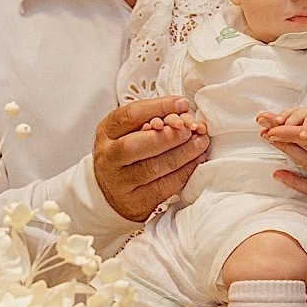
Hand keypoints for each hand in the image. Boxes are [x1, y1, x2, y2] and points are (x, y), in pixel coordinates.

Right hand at [94, 96, 208, 221]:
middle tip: (190, 129)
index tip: (182, 104)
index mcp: (106, 132)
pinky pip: (163, 187)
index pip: (131, 115)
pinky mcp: (136, 202)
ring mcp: (119, 183)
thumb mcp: (130, 131)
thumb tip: (183, 111)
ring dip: (182, 154)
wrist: (112, 193)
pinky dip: (184, 173)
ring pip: (152, 168)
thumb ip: (154, 119)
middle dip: (168, 135)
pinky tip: (196, 162)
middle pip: (135, 145)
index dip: (159, 107)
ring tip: (200, 143)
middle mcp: (108, 157)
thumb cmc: (127, 155)